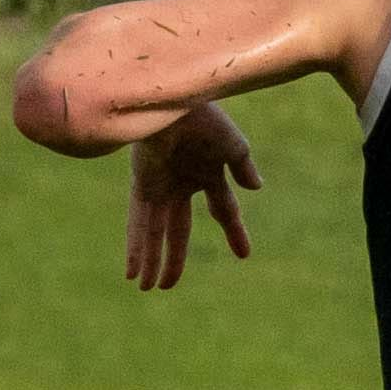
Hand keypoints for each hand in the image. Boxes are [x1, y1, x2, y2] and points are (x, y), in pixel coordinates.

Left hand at [127, 104, 260, 291]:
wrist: (173, 100)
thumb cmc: (205, 116)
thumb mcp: (233, 144)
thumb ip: (243, 166)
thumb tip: (257, 188)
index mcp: (208, 172)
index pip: (224, 209)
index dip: (235, 231)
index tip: (244, 255)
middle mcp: (181, 183)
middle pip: (179, 230)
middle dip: (175, 258)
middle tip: (168, 287)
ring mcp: (160, 186)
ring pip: (156, 233)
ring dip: (152, 261)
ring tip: (147, 289)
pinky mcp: (143, 187)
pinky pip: (140, 225)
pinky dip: (137, 248)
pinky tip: (133, 271)